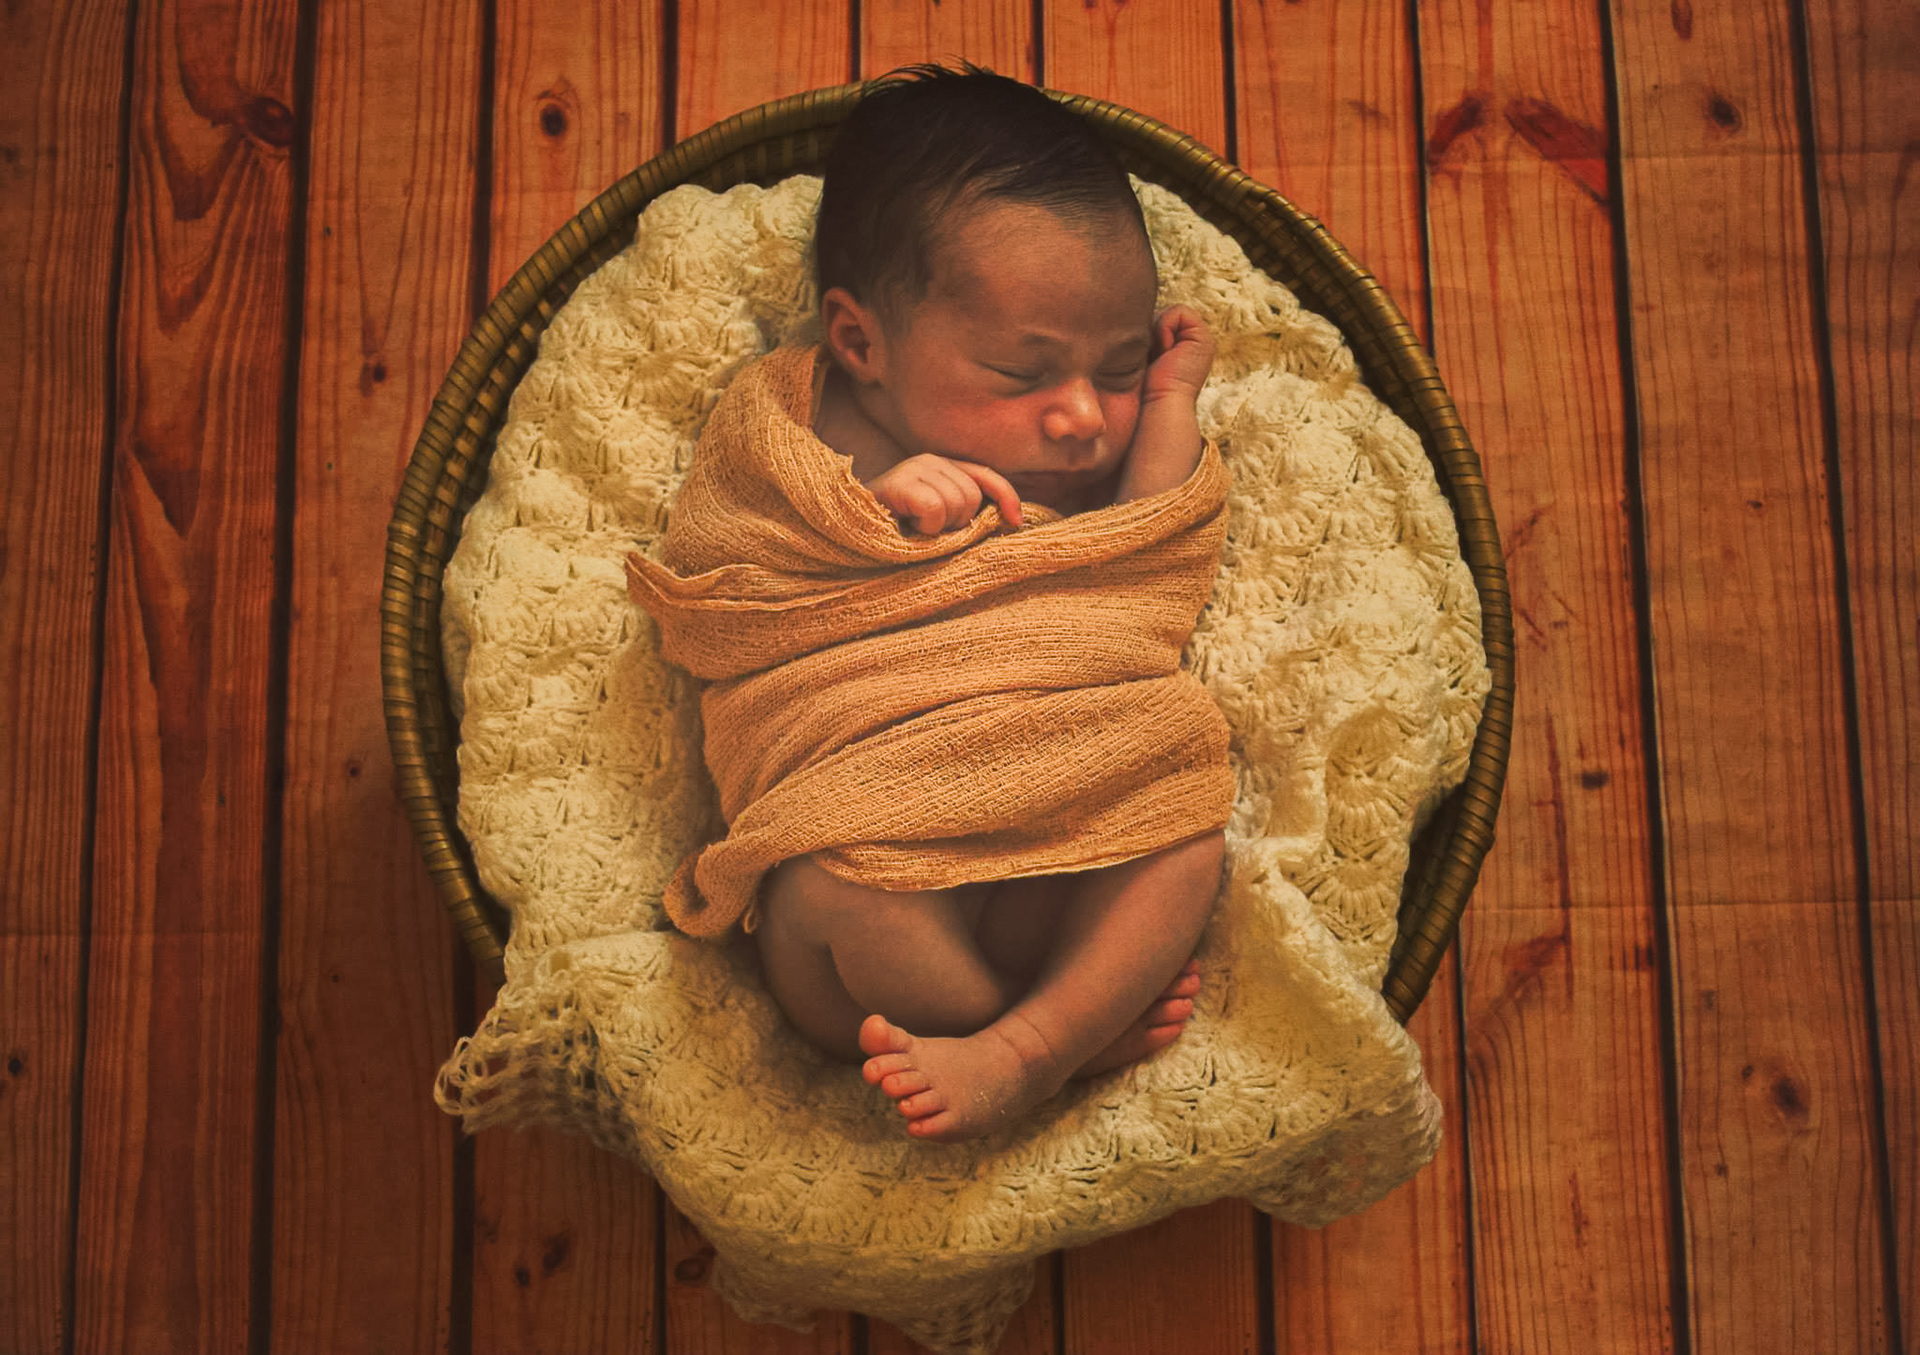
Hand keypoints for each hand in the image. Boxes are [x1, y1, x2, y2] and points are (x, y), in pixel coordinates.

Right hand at [865, 453, 1024, 534]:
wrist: (850, 531)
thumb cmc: (896, 531)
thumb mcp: (937, 520)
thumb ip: (966, 512)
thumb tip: (1011, 520)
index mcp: (941, 466)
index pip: (984, 475)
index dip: (1005, 496)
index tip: (1016, 521)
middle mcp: (929, 459)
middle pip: (972, 496)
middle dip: (958, 522)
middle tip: (928, 529)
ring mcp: (913, 467)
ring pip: (957, 503)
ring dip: (940, 528)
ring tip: (915, 527)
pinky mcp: (900, 481)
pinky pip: (935, 509)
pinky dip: (926, 528)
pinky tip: (907, 526)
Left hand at [1143, 305, 1215, 404]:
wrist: (1160, 402)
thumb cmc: (1144, 388)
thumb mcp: (1139, 356)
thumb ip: (1141, 336)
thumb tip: (1128, 318)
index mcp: (1180, 347)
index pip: (1155, 321)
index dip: (1145, 334)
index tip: (1146, 358)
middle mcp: (1192, 341)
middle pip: (1161, 316)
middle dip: (1150, 332)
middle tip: (1151, 356)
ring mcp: (1200, 339)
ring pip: (1169, 312)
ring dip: (1157, 332)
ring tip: (1159, 355)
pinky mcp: (1203, 336)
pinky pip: (1178, 312)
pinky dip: (1165, 327)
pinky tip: (1165, 350)